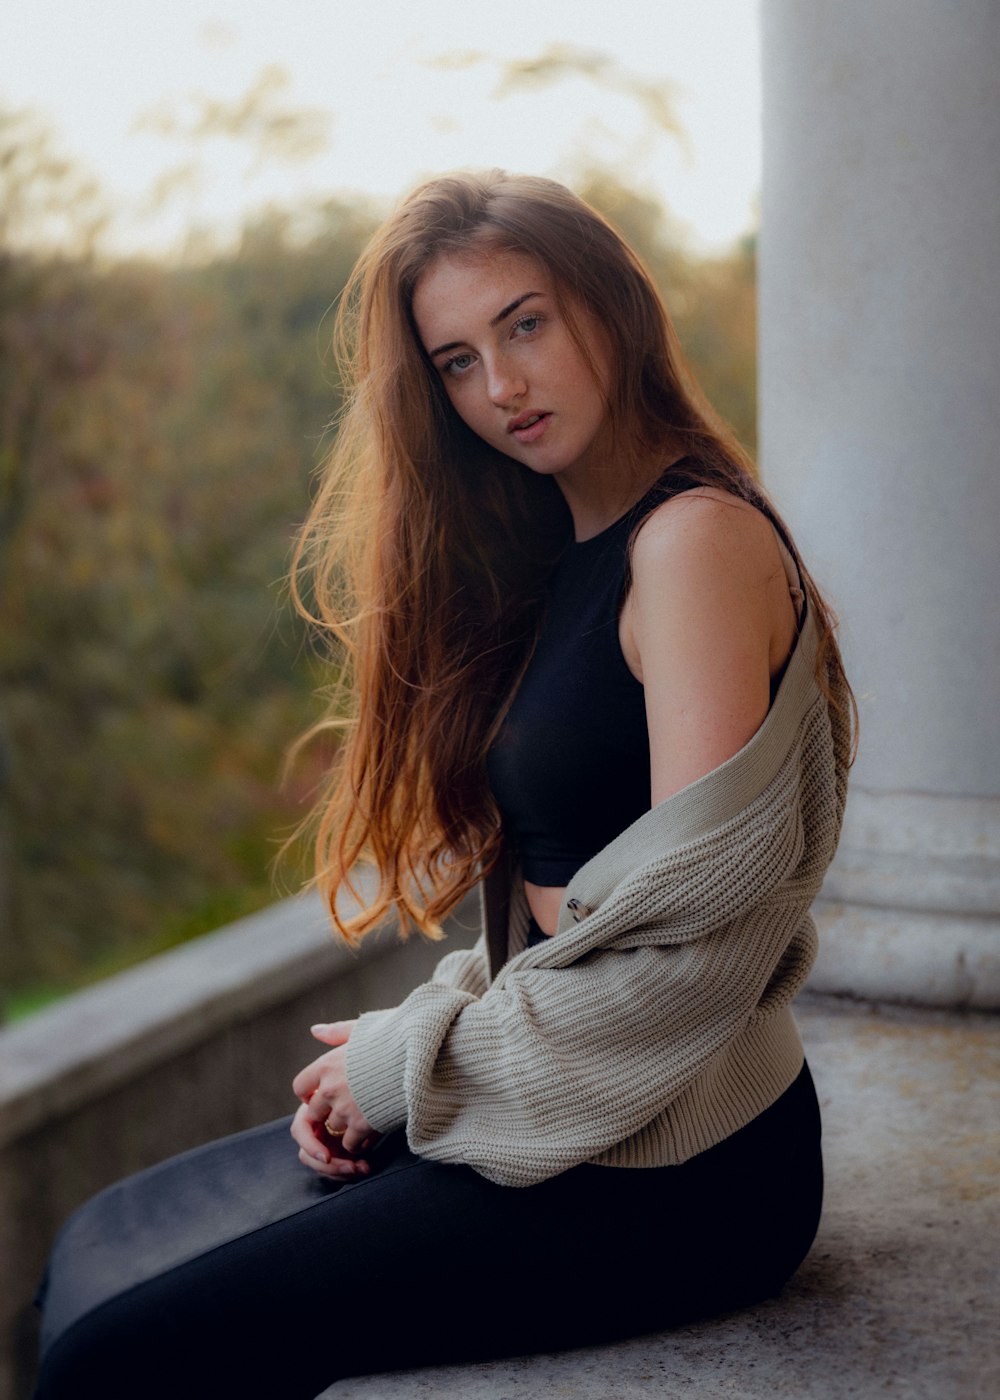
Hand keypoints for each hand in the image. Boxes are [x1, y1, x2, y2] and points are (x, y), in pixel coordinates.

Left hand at [290, 1021, 377, 1179]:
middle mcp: (330, 1089)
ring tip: (360, 1119)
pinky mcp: (362, 1125)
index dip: (309, 1092)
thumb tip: (316, 1030)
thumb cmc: (392, 1038)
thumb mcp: (361, 1029)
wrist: (417, 1057)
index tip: (320, 1093)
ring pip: (333, 1128)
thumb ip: (336, 1033)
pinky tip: (369, 1132)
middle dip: (327, 1112)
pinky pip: (349, 1143)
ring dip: (345, 1126)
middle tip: (345, 1108)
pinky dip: (358, 1142)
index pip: (300, 1086)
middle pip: (315, 1111)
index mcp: (327, 1064)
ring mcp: (345, 1109)